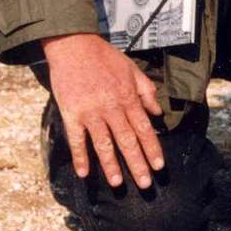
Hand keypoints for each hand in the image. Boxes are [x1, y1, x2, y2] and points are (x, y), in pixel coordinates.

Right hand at [42, 33, 164, 187]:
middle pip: (127, 141)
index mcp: (128, 98)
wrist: (74, 46)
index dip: (152, 149)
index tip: (159, 166)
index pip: (144, 128)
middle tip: (145, 185)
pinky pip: (76, 139)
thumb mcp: (132, 69)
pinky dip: (80, 156)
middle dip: (137, 164)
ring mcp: (91, 112)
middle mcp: (112, 108)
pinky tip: (84, 173)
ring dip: (111, 166)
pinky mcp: (71, 113)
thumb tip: (158, 112)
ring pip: (104, 144)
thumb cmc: (104, 57)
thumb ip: (146, 91)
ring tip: (118, 184)